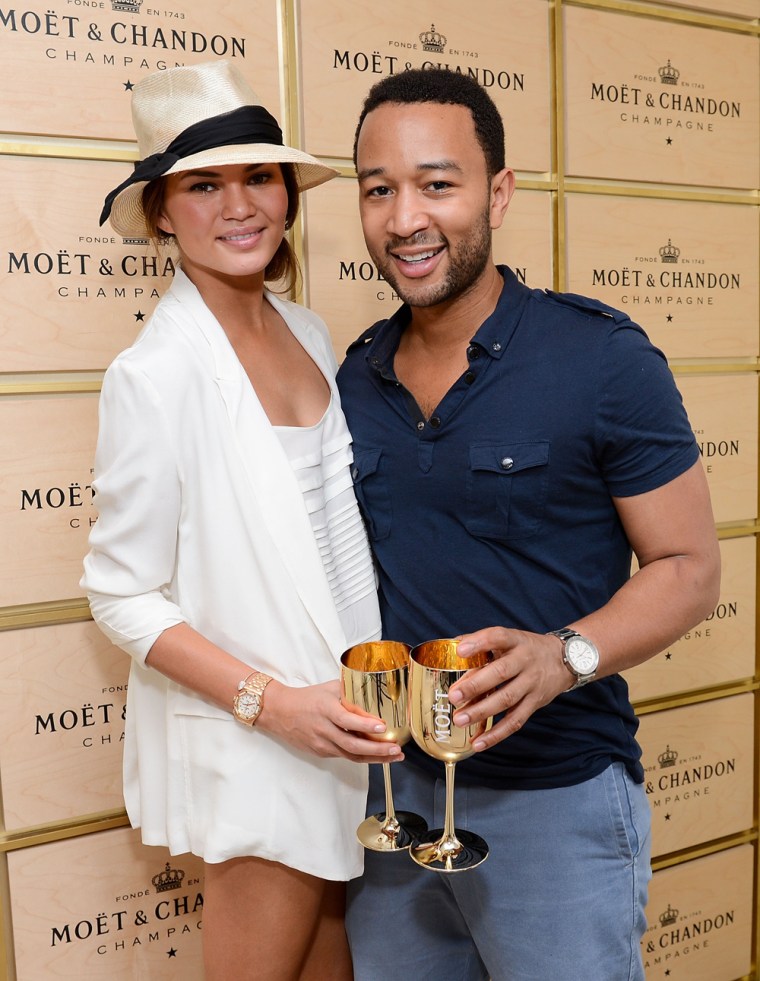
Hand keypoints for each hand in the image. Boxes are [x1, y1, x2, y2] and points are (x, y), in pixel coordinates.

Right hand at [257, 679, 404, 763]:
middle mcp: (324, 729)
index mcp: (326, 709)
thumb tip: (375, 697)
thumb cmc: (307, 698)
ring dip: (375, 758)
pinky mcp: (321, 753)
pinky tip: (377, 755)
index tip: (383, 727)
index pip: (347, 720)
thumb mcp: (329, 689)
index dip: (365, 726)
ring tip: (394, 756)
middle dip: (378, 750)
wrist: (280, 712)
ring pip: (351, 755)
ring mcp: (322, 744)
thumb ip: (350, 694)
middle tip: (396, 749)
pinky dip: (362, 757)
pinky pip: (344, 756)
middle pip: (353, 745)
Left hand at [448, 628, 571, 750]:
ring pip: (507, 699)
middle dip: (476, 685)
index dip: (480, 643)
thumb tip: (452, 647)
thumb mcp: (510, 638)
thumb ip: (482, 643)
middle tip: (454, 696)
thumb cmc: (526, 649)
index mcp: (515, 641)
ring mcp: (531, 683)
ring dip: (482, 712)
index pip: (498, 637)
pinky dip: (496, 734)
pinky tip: (478, 743)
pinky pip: (515, 721)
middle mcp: (525, 661)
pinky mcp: (534, 704)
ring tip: (460, 720)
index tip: (461, 651)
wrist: (564, 660)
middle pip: (501, 672)